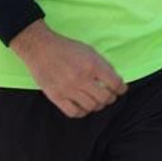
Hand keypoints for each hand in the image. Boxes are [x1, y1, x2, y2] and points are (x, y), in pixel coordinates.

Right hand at [9, 21, 125, 118]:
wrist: (40, 48)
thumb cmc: (66, 48)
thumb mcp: (89, 50)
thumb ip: (103, 65)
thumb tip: (116, 81)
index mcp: (92, 64)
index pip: (115, 83)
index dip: (121, 88)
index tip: (121, 89)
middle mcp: (82, 78)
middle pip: (105, 98)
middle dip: (110, 98)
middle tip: (109, 95)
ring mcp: (68, 89)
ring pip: (92, 107)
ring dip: (97, 105)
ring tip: (95, 100)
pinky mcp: (56, 96)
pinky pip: (74, 113)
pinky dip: (82, 112)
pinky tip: (82, 106)